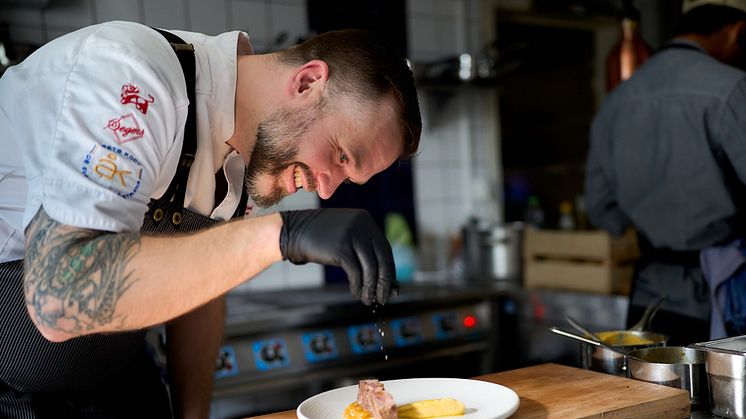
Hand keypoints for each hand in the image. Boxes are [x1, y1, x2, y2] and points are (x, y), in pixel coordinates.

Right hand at [279, 209, 397, 304]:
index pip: (385, 249)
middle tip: (384, 298)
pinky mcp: (340, 248)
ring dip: (371, 288)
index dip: (389, 270)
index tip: (389, 286)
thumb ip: (365, 253)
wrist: (292, 231)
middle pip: (382, 259)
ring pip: (371, 268)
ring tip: (368, 300)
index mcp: (366, 219)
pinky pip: (356, 273)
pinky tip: (356, 294)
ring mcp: (351, 235)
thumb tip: (389, 282)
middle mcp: (362, 224)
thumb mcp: (346, 238)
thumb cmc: (320, 238)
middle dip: (385, 282)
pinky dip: (358, 287)